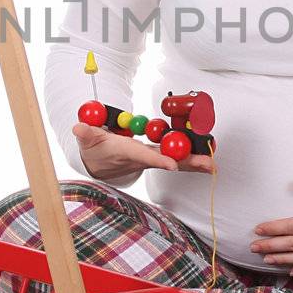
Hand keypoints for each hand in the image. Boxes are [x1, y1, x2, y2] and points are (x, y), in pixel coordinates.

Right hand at [73, 122, 217, 181]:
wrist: (98, 163)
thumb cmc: (94, 150)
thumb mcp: (87, 140)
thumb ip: (85, 133)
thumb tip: (79, 127)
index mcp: (126, 152)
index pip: (143, 156)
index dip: (158, 161)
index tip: (172, 165)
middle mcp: (142, 158)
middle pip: (168, 160)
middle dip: (188, 163)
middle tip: (209, 164)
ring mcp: (151, 158)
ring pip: (175, 160)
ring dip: (194, 161)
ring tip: (213, 163)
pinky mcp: (155, 156)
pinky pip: (176, 156)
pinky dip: (191, 157)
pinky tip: (206, 157)